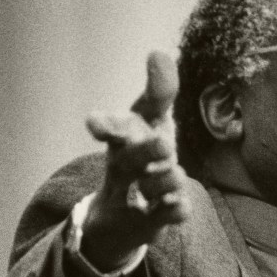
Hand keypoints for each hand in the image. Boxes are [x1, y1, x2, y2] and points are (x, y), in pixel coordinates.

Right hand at [80, 51, 188, 270]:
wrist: (120, 216)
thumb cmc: (141, 154)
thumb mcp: (149, 121)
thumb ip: (158, 92)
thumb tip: (158, 53)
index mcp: (122, 140)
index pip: (112, 129)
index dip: (105, 124)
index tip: (94, 122)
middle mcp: (122, 167)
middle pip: (129, 161)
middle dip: (143, 152)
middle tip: (165, 143)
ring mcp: (132, 197)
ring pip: (145, 190)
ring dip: (162, 182)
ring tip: (179, 175)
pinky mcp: (146, 223)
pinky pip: (157, 219)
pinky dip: (169, 213)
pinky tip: (183, 208)